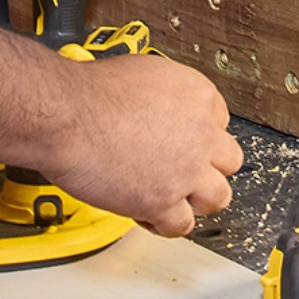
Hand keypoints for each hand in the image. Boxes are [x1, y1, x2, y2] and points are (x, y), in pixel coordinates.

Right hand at [43, 52, 242, 235]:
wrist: (69, 116)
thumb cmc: (91, 92)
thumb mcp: (144, 73)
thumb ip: (164, 96)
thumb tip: (159, 106)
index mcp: (197, 95)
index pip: (220, 122)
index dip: (199, 136)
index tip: (184, 143)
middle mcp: (201, 133)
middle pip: (229, 160)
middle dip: (208, 167)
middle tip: (185, 171)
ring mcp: (186, 170)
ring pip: (217, 197)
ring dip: (196, 199)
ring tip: (174, 197)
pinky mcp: (164, 202)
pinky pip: (181, 225)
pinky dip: (165, 223)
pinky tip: (148, 214)